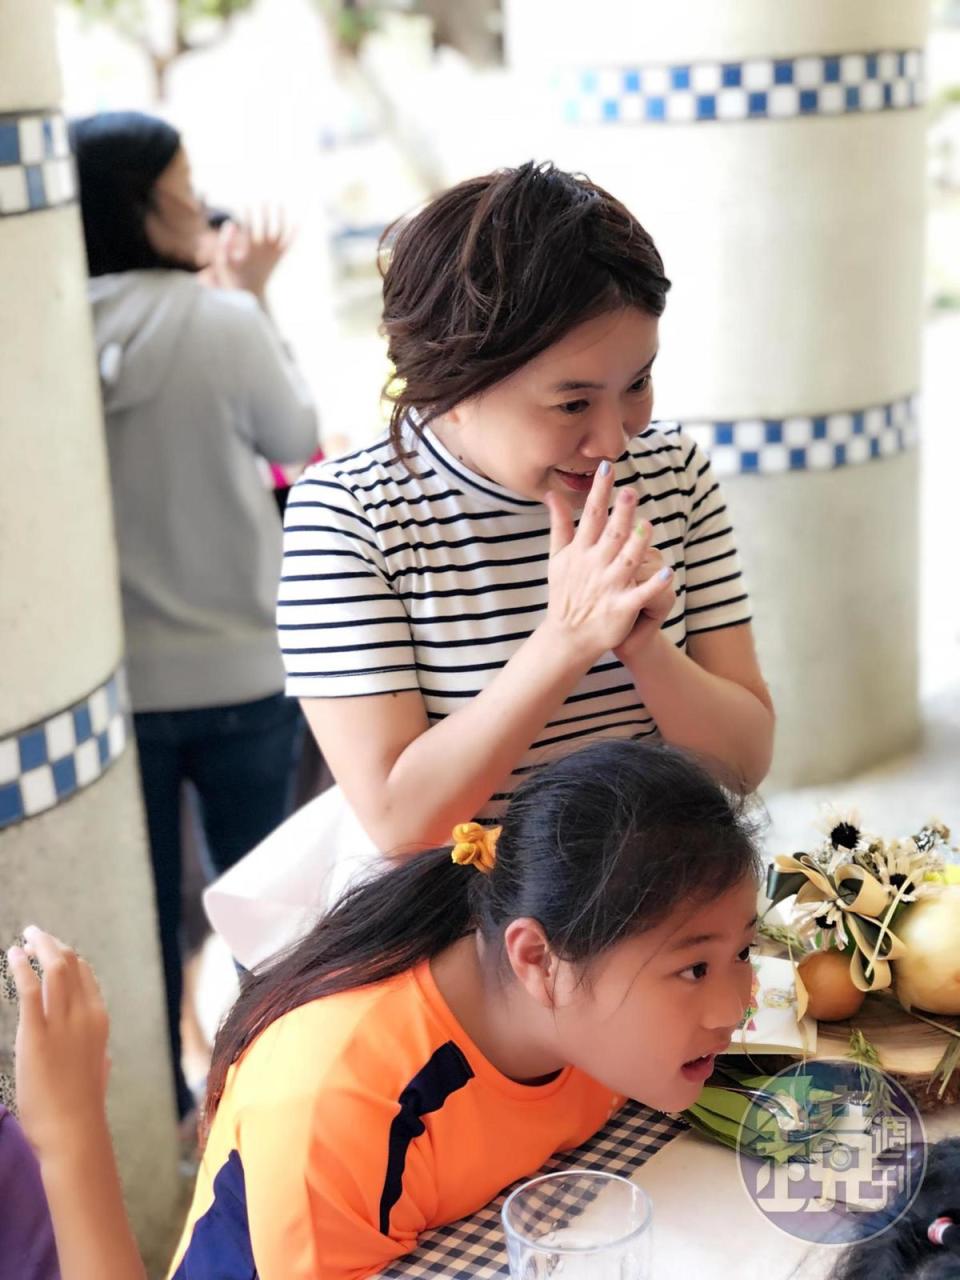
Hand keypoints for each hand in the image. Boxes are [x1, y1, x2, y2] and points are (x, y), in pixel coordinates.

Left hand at [9, 927, 109, 1162]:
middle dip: (52, 944)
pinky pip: (30, 989)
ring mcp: (63, 1023)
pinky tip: (12, 956)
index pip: (84, 974)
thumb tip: (103, 1057)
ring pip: (54, 969)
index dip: (66, 956)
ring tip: (26, 938)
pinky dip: (21, 967)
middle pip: (70, 965)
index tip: (49, 950)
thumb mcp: (99, 1073)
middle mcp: (84, 1014)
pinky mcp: (36, 1035)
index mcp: (99, 1020)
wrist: (73, 1130)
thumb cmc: (83, 1107)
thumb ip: (100, 1058)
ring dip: (39, 946)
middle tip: (35, 934)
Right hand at [209, 206, 291, 299]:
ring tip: (280, 203)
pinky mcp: (279, 259)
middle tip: (265, 199)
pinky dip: (293, 234)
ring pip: (281, 233)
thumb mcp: (223, 262)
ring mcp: (273, 256)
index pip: (250, 229)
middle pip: (267, 228)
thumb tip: (231, 223)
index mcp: (249, 252)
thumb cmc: (233, 277)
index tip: (245, 204)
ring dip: (281, 218)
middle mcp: (264, 253)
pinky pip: (288, 245)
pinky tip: (298, 222)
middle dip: (265, 213)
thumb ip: (224, 243)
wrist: (250, 296)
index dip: (248, 215)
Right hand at [543, 465, 673, 662]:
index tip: (607, 467)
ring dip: (638, 544)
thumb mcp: (557, 558)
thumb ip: (559, 525)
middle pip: (611, 534)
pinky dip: (654, 585)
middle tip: (631, 491)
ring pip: (627, 561)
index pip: (590, 515)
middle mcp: (595, 566)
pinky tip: (668, 572)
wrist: (567, 637)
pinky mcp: (621, 608)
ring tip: (647, 526)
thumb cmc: (565, 594)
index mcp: (581, 551)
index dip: (599, 491)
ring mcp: (609, 587)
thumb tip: (552, 494)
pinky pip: (641, 594)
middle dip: (620, 514)